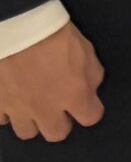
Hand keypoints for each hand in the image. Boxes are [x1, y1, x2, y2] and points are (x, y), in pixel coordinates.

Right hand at [0, 21, 104, 141]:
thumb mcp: (86, 50)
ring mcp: (18, 108)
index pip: (90, 118)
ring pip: (27, 132)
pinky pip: (1, 120)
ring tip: (33, 105)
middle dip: (60, 122)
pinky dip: (7, 112)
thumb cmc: (53, 34)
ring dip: (32, 120)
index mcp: (74, 95)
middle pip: (57, 134)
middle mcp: (46, 108)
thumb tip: (89, 89)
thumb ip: (91, 76)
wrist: (18, 27)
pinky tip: (12, 99)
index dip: (89, 110)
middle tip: (57, 107)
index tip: (85, 104)